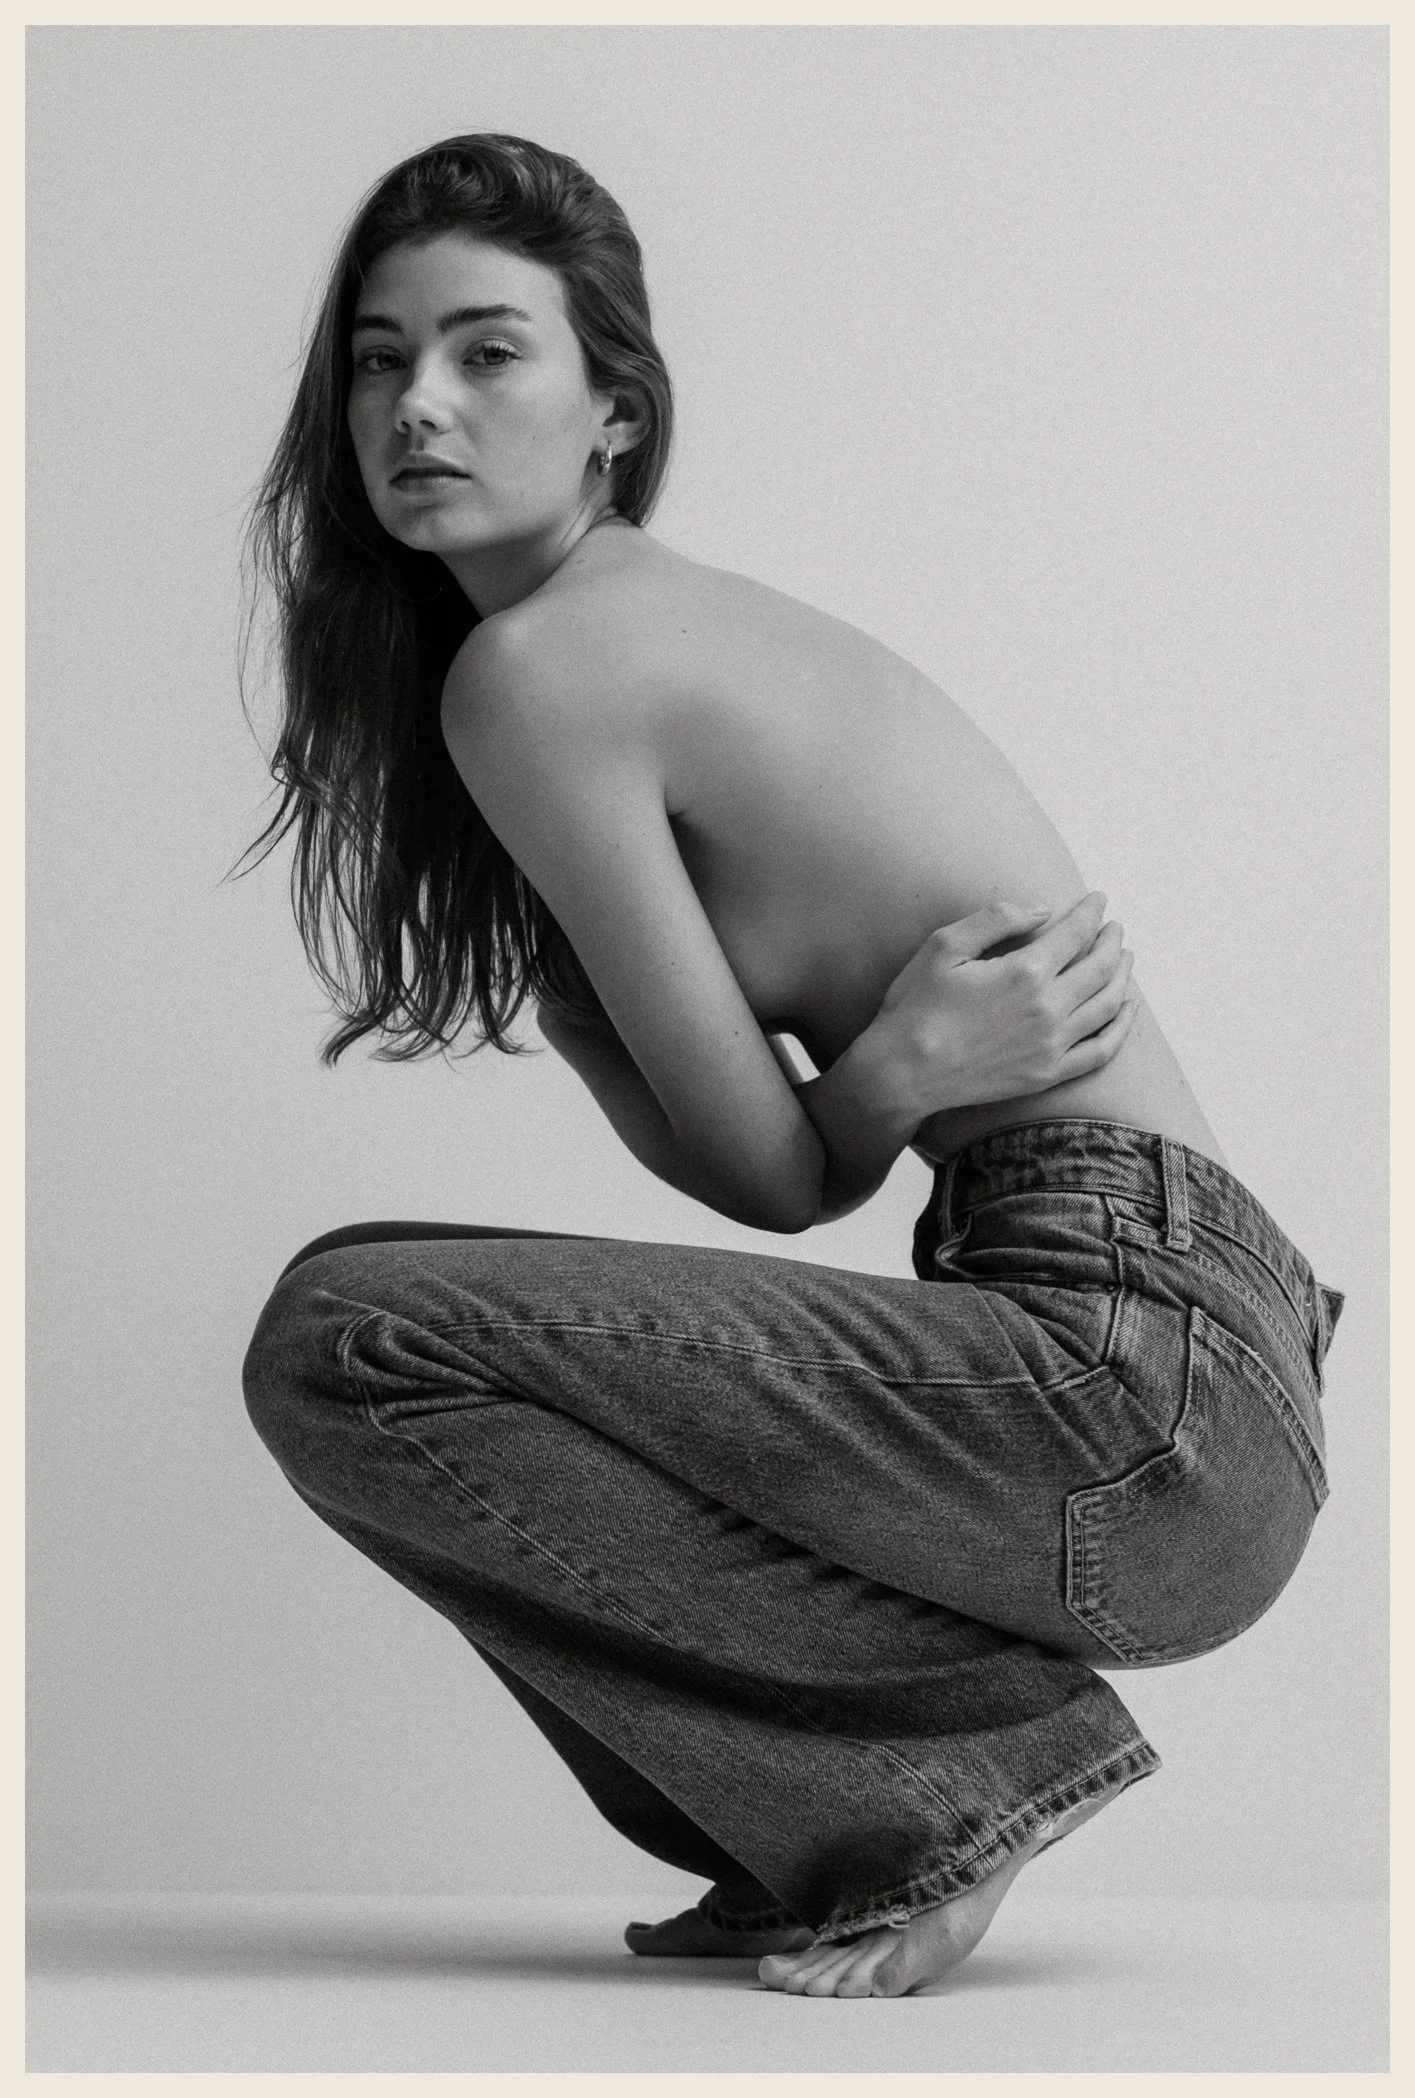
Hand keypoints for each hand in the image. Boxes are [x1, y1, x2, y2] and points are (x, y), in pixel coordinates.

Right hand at [870, 893, 1135, 1117]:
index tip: (1099, 899)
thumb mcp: (945, 946)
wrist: (903, 1073)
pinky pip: (1101, 1051)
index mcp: (1025, 972)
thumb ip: (997, 919)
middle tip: (1115, 928)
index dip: (1092, 911)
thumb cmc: (916, 1005)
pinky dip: (1121, 1028)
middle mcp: (1048, 1008)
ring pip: (1108, 1005)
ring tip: (1125, 960)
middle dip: (1112, 941)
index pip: (1076, 932)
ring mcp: (1052, 1045)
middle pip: (1100, 967)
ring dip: (1123, 977)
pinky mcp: (1048, 1074)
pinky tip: (1126, 1011)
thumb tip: (1044, 909)